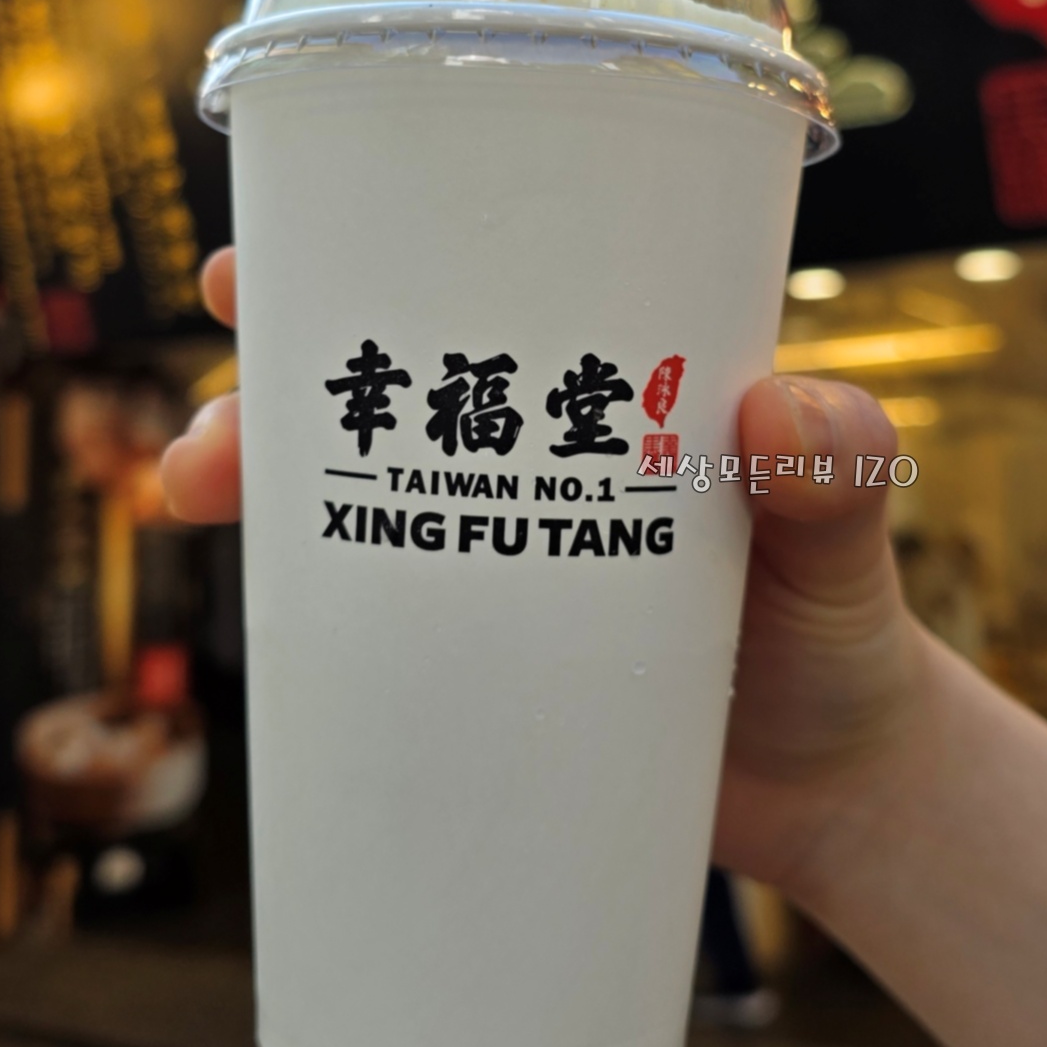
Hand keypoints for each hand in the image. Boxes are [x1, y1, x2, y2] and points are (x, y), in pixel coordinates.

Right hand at [160, 248, 931, 912]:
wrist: (836, 789)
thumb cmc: (843, 633)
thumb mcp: (849, 541)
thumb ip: (842, 477)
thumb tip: (782, 411)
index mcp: (604, 390)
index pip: (473, 296)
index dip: (361, 263)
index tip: (269, 256)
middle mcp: (528, 459)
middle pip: (374, 393)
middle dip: (270, 383)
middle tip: (217, 416)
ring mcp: (492, 560)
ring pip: (346, 497)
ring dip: (256, 481)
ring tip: (197, 493)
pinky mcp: (477, 662)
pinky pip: (365, 623)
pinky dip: (296, 610)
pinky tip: (250, 620)